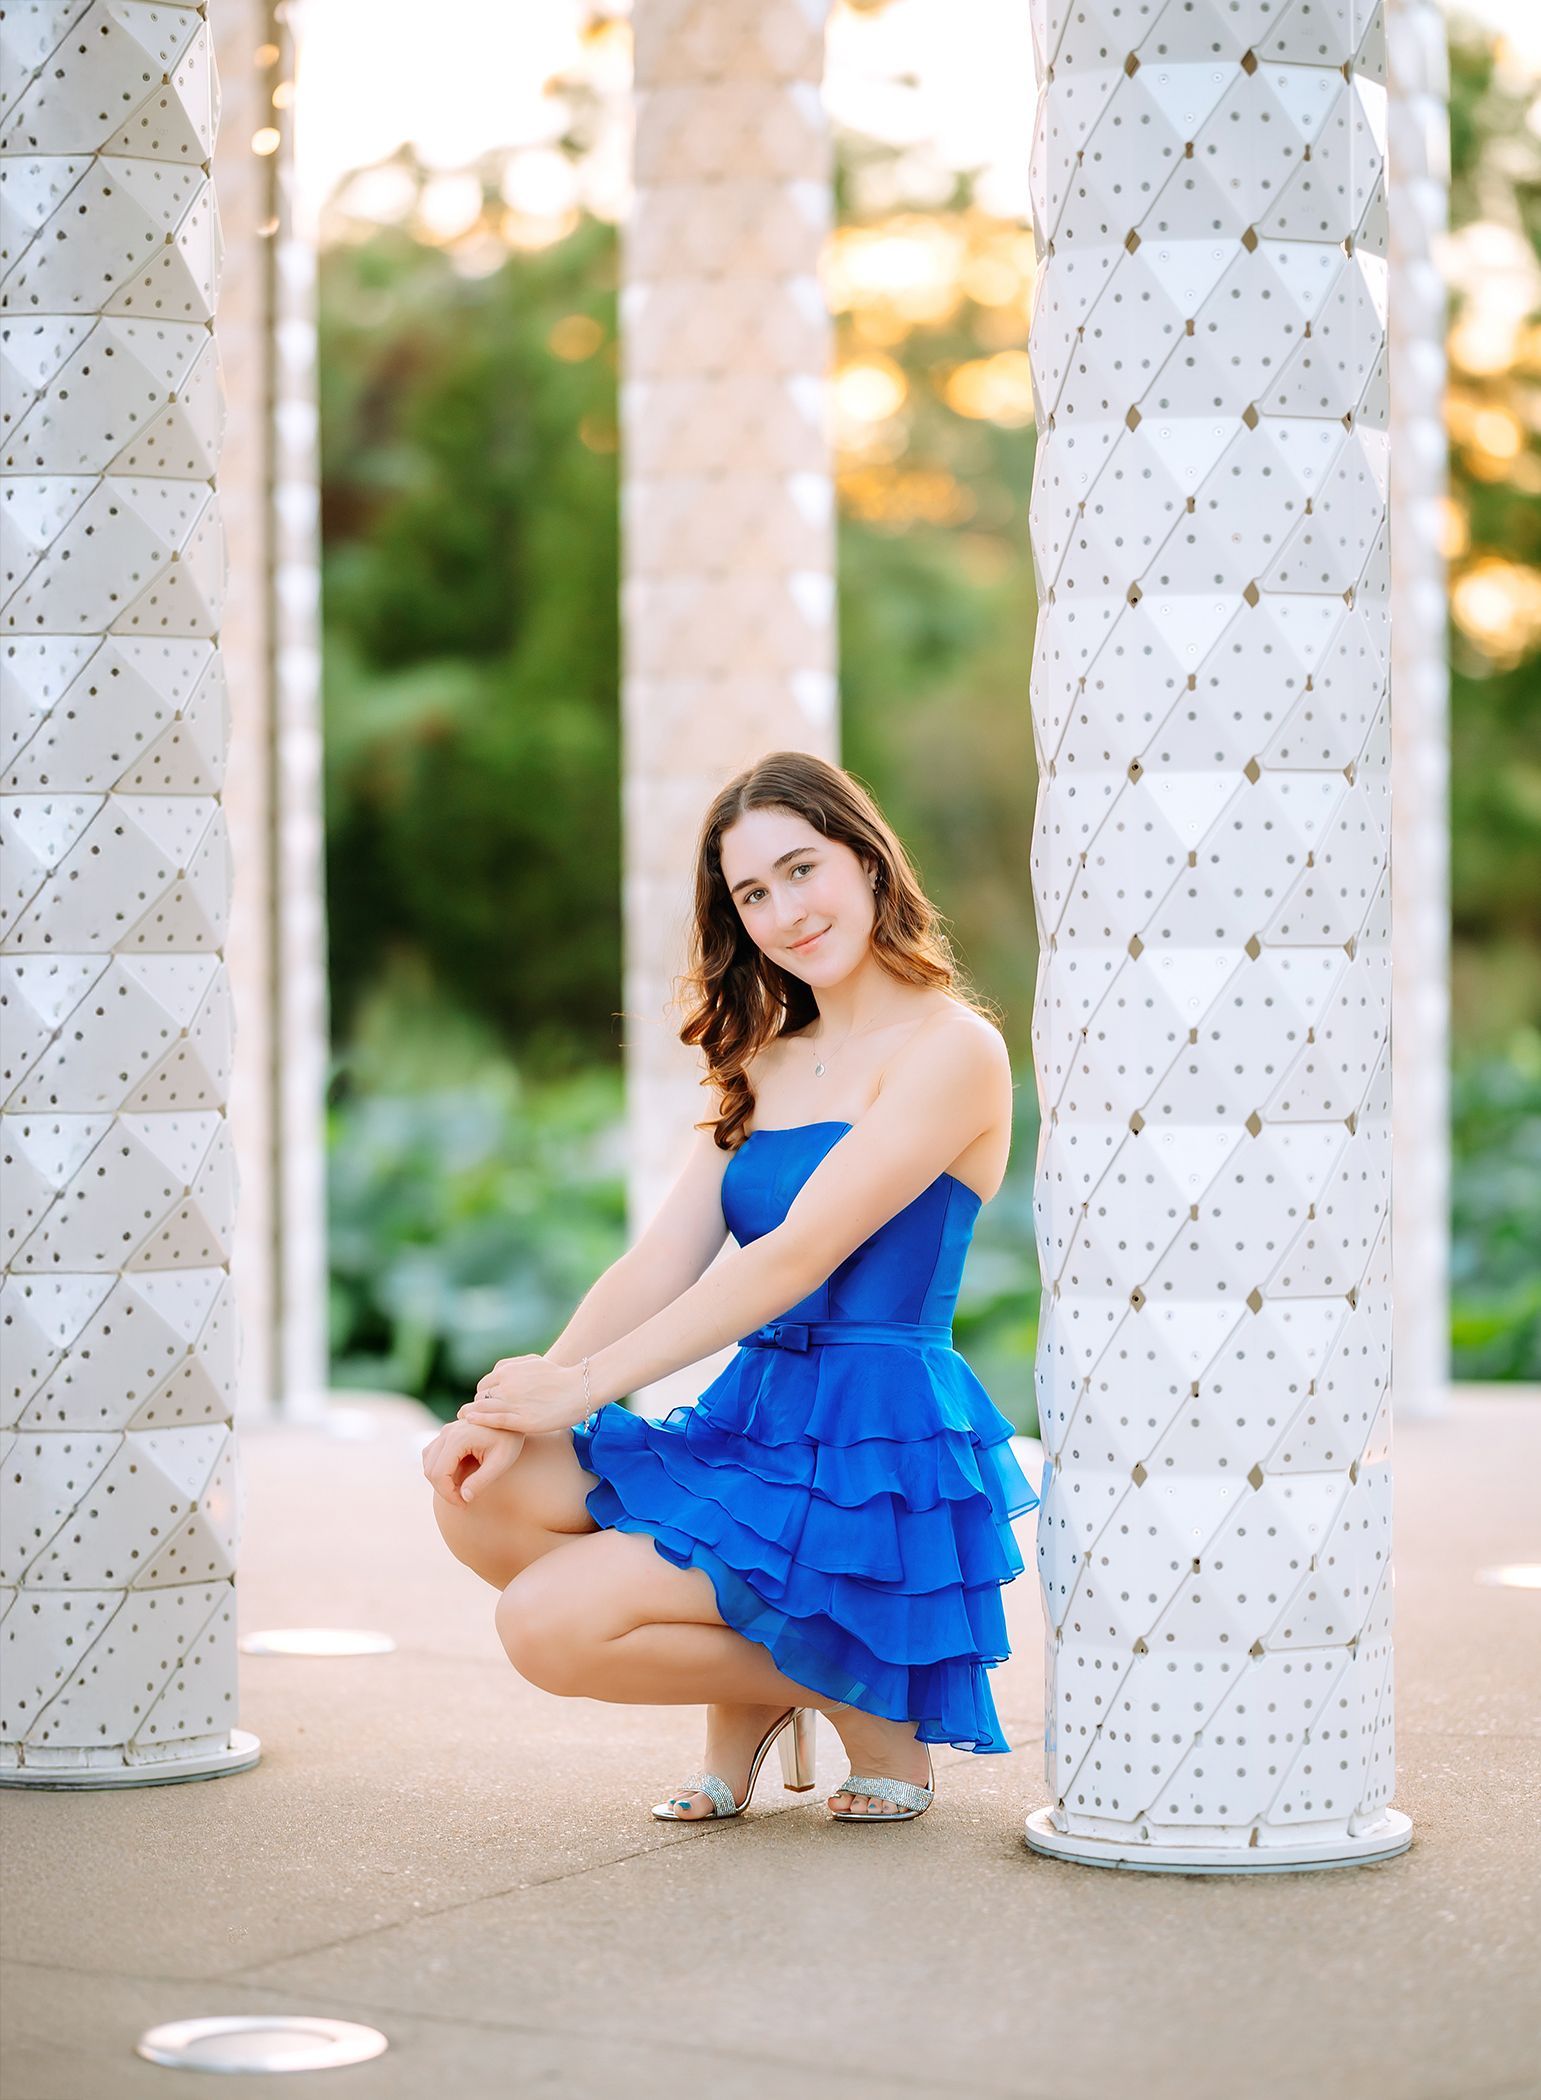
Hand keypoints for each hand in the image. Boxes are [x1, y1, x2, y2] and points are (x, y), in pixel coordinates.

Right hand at [422, 1418, 525, 1504]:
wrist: (513, 1421)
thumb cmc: (510, 1441)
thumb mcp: (500, 1463)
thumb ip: (481, 1481)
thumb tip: (464, 1498)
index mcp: (458, 1439)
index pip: (439, 1474)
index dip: (448, 1494)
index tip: (463, 1504)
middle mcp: (447, 1432)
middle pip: (430, 1470)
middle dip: (444, 1490)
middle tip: (463, 1500)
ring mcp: (445, 1431)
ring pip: (429, 1463)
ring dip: (441, 1480)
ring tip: (462, 1489)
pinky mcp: (447, 1433)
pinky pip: (433, 1455)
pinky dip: (440, 1469)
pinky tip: (459, 1476)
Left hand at [456, 1354, 588, 1436]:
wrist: (581, 1388)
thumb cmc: (559, 1376)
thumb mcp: (533, 1361)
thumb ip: (512, 1365)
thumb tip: (497, 1372)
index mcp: (508, 1371)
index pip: (484, 1385)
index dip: (484, 1394)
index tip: (490, 1403)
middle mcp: (507, 1385)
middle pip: (481, 1398)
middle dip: (481, 1406)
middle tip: (486, 1416)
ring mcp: (514, 1403)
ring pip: (484, 1409)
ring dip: (479, 1415)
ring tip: (480, 1423)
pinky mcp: (523, 1420)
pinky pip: (495, 1421)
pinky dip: (481, 1421)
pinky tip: (472, 1422)